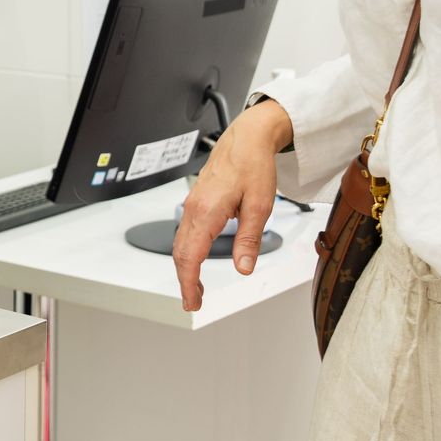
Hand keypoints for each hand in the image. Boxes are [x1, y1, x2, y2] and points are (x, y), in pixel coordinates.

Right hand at [173, 98, 290, 310]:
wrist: (248, 138)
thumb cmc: (253, 165)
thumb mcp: (260, 206)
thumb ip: (249, 240)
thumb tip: (243, 268)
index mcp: (207, 213)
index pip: (190, 257)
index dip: (189, 284)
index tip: (193, 302)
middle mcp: (194, 209)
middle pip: (180, 253)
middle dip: (185, 281)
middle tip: (193, 302)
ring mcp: (193, 204)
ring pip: (181, 243)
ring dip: (186, 267)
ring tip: (197, 287)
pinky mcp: (197, 201)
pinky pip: (186, 232)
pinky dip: (187, 251)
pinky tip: (198, 258)